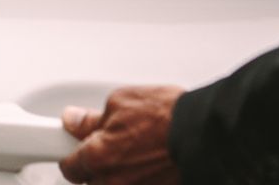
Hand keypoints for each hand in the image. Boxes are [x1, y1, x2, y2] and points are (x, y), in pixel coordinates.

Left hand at [60, 86, 183, 184]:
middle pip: (92, 182)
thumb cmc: (169, 116)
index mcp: (98, 158)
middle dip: (97, 167)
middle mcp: (114, 183)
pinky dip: (141, 179)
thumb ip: (91, 119)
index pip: (69, 167)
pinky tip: (151, 165)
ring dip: (119, 175)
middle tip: (112, 148)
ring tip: (136, 154)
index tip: (75, 149)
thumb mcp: (119, 103)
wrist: (209, 134)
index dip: (72, 155)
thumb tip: (74, 121)